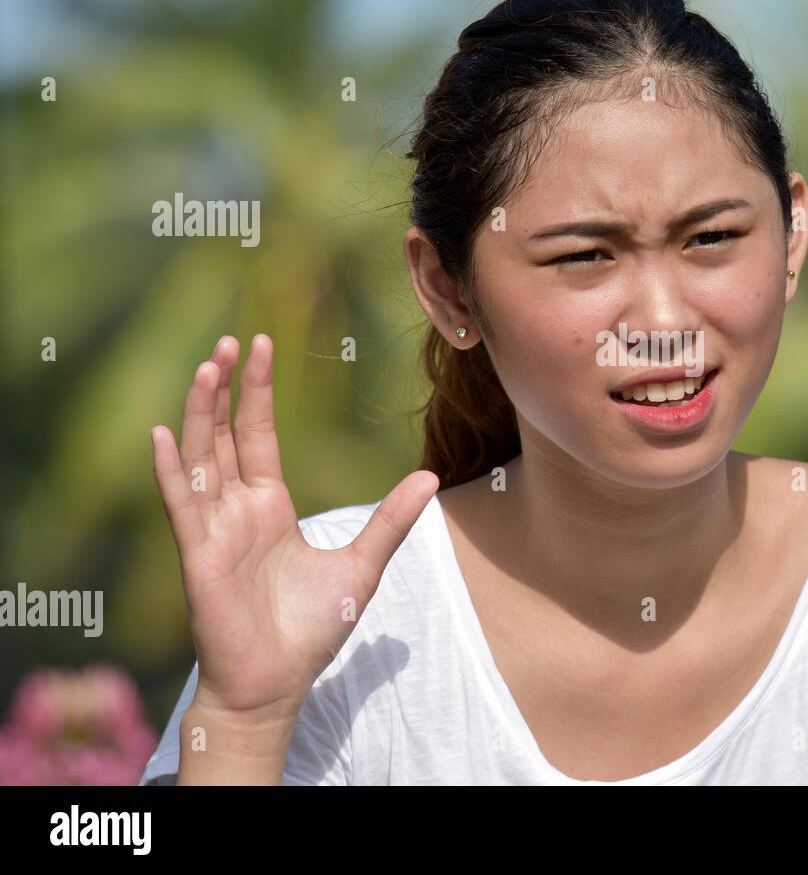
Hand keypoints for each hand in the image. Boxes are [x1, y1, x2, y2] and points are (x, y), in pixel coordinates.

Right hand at [151, 334, 438, 717]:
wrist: (277, 683)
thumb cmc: (310, 630)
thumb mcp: (362, 565)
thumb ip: (390, 520)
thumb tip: (431, 478)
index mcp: (269, 506)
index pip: (258, 435)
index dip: (257, 391)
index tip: (260, 344)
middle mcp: (236, 510)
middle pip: (225, 435)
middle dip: (227, 388)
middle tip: (232, 339)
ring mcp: (214, 529)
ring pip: (201, 457)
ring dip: (200, 413)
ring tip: (207, 367)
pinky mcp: (200, 555)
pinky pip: (182, 505)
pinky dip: (171, 470)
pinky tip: (162, 434)